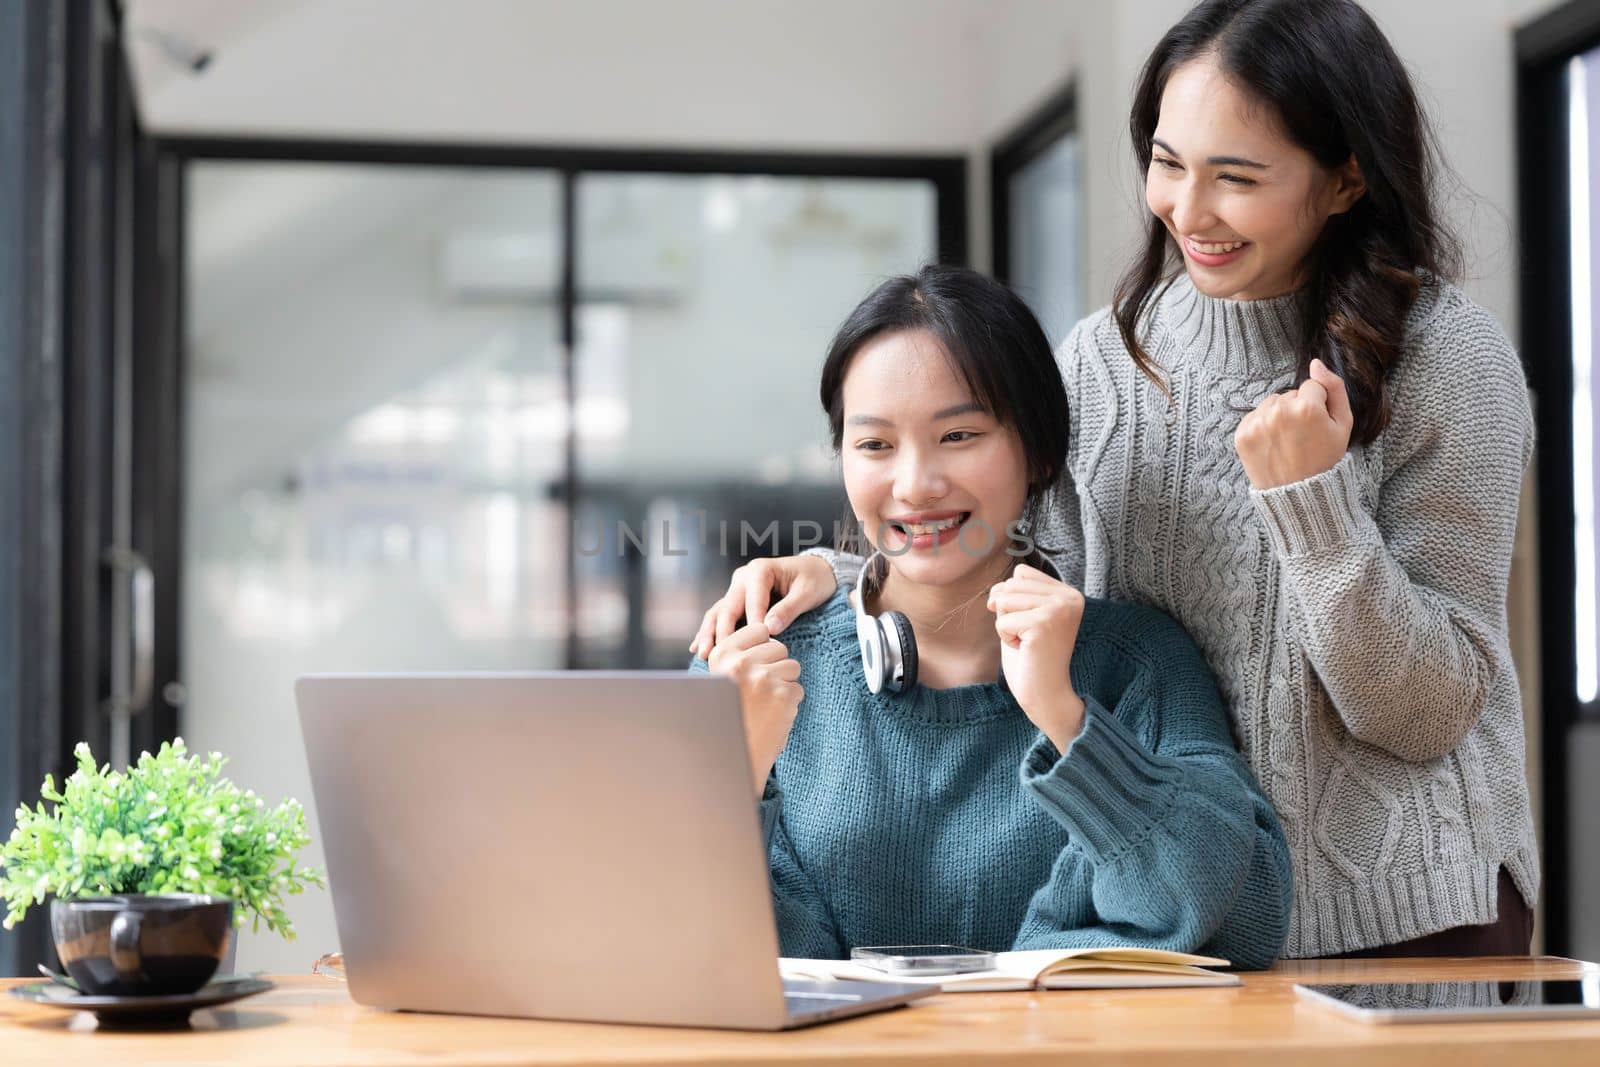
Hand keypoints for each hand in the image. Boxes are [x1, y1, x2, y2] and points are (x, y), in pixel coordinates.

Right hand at [690, 555, 837, 658]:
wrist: (817, 570)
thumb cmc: (815, 579)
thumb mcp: (808, 593)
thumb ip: (789, 609)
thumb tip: (770, 628)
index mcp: (759, 571)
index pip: (752, 602)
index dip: (752, 625)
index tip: (754, 647)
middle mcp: (743, 578)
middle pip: (727, 608)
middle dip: (722, 633)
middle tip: (721, 656)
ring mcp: (737, 589)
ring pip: (719, 613)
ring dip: (709, 633)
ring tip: (703, 654)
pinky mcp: (738, 601)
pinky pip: (721, 617)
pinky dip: (710, 632)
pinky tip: (698, 648)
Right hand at [705, 623, 803, 793]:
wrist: (728, 760)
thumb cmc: (727, 717)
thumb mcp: (721, 678)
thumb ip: (739, 654)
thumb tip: (768, 629)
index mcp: (722, 654)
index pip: (759, 630)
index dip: (761, 649)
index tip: (751, 669)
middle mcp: (741, 663)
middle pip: (779, 647)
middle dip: (775, 667)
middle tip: (758, 692)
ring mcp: (763, 678)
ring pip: (792, 666)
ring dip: (784, 684)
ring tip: (764, 704)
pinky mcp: (782, 696)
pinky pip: (798, 689)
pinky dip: (790, 704)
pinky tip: (772, 717)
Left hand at [987, 564, 1086, 750]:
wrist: (1046, 695)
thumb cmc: (1032, 658)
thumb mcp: (1023, 616)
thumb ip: (1013, 595)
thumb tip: (995, 591)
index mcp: (1069, 593)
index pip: (1021, 573)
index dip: (1012, 599)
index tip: (1030, 625)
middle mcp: (1069, 597)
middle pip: (1011, 584)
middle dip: (1008, 613)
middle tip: (1029, 638)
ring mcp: (1058, 609)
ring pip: (1004, 600)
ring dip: (1007, 626)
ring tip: (1027, 643)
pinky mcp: (1043, 624)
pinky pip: (1002, 621)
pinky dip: (1006, 639)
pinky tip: (1026, 650)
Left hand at [1233, 358, 1353, 489]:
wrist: (1299, 494)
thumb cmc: (1326, 458)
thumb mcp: (1343, 424)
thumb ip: (1334, 387)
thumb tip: (1315, 363)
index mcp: (1307, 407)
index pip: (1311, 387)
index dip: (1317, 406)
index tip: (1317, 427)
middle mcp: (1279, 411)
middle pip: (1289, 395)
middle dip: (1297, 410)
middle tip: (1302, 438)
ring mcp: (1257, 423)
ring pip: (1271, 404)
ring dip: (1278, 416)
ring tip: (1287, 441)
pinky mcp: (1241, 434)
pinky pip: (1254, 416)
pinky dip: (1262, 426)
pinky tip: (1273, 444)